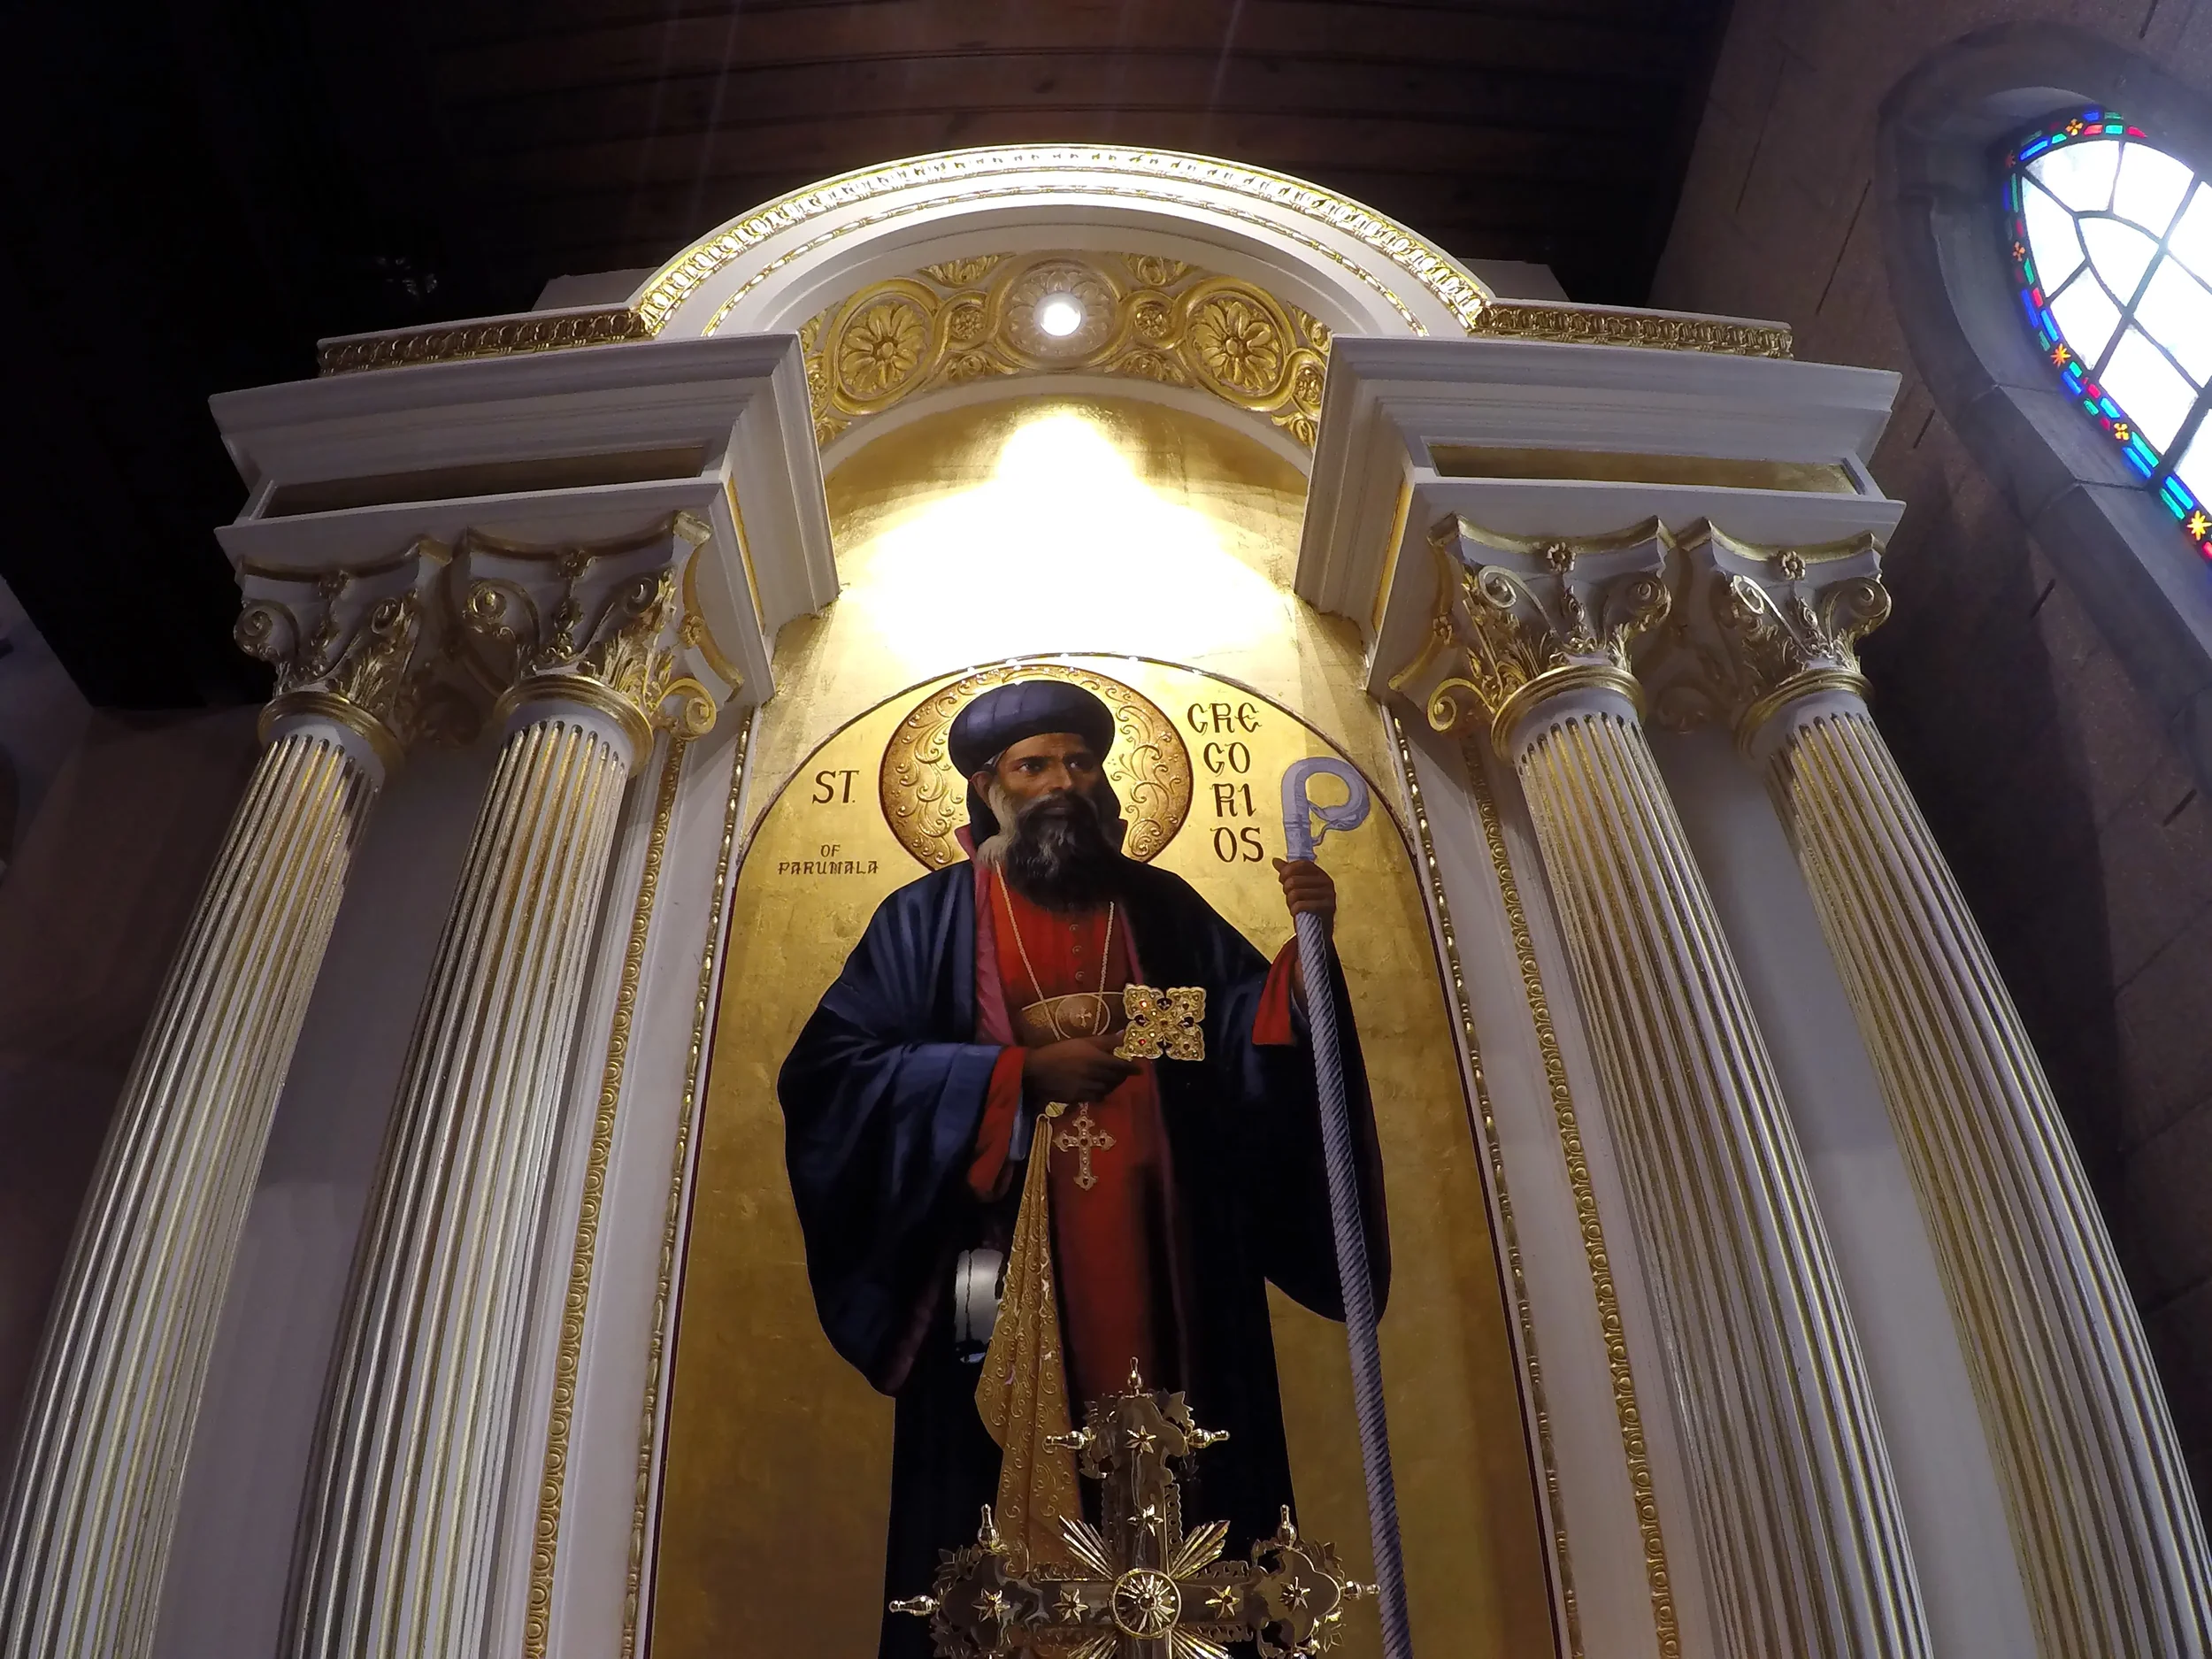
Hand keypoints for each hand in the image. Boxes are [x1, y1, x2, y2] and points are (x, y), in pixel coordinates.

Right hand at [1023, 1034, 1139, 1104]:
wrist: (1036, 1071)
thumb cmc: (1059, 1051)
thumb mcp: (1083, 1041)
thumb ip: (1105, 1040)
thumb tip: (1124, 1035)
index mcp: (1097, 1059)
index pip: (1121, 1066)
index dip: (1132, 1068)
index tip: (1139, 1069)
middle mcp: (1095, 1076)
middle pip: (1116, 1079)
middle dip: (1122, 1076)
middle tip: (1124, 1072)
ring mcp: (1087, 1089)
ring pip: (1107, 1089)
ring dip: (1112, 1085)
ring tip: (1112, 1080)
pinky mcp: (1078, 1098)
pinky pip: (1096, 1097)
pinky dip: (1101, 1093)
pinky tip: (1098, 1088)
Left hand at [1274, 858, 1335, 935]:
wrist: (1320, 929)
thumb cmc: (1308, 906)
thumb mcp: (1299, 887)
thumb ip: (1289, 873)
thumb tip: (1275, 861)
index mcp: (1320, 874)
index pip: (1302, 864)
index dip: (1287, 870)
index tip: (1282, 878)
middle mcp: (1326, 882)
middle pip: (1295, 880)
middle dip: (1287, 890)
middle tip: (1290, 897)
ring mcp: (1328, 895)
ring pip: (1296, 893)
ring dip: (1290, 902)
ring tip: (1295, 905)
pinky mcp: (1327, 908)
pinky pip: (1301, 905)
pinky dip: (1294, 910)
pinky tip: (1296, 912)